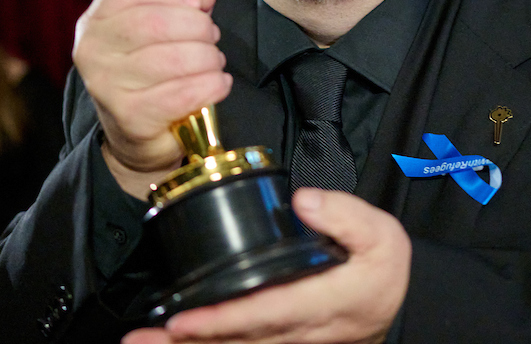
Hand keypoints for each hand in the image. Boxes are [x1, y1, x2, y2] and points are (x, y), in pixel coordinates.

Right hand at [73, 0, 230, 197]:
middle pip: (155, 22)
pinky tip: (218, 84)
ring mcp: (107, 85)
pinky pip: (183, 93)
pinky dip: (211, 85)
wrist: (136, 136)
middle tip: (211, 38)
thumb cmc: (151, 73)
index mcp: (95, 20)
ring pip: (173, 59)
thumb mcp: (164, 28)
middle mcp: (93, 51)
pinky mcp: (130, 117)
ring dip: (208, 58)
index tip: (196, 4)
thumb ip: (184, 1)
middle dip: (197, 27)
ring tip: (214, 62)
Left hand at [122, 189, 410, 343]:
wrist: (387, 309)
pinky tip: (173, 342)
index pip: (268, 313)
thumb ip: (347, 215)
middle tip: (142, 339)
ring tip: (142, 342)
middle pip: (238, 341)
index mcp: (327, 303)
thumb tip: (304, 201)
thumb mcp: (383, 235)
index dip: (224, 319)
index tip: (184, 320)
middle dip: (189, 340)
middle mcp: (301, 332)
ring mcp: (286, 343)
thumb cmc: (379, 272)